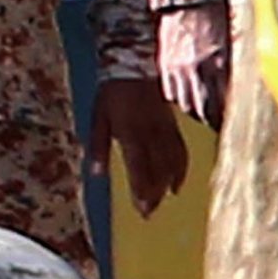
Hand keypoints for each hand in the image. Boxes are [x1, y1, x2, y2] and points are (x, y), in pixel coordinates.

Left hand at [88, 73, 189, 215]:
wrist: (134, 65)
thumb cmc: (111, 93)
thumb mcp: (97, 118)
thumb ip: (98, 146)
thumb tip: (96, 173)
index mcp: (129, 132)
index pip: (139, 168)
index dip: (141, 190)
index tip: (141, 209)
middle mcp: (150, 133)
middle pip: (157, 169)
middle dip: (154, 193)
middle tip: (149, 213)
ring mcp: (164, 128)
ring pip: (172, 162)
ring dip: (168, 184)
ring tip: (162, 201)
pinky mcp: (173, 124)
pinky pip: (181, 149)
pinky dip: (181, 168)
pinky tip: (177, 183)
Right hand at [156, 4, 232, 130]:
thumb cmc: (216, 16)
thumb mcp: (232, 42)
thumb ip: (234, 69)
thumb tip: (242, 91)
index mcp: (218, 64)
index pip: (224, 104)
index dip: (229, 117)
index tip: (236, 123)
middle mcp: (196, 70)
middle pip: (204, 110)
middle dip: (213, 120)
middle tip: (221, 122)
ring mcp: (177, 69)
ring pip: (186, 105)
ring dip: (197, 112)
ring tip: (206, 113)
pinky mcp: (164, 66)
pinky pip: (171, 93)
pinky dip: (181, 99)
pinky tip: (189, 96)